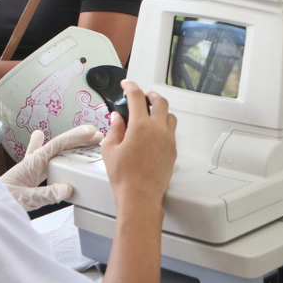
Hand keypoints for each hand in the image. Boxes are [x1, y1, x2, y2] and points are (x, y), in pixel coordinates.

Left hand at [0, 125, 102, 210]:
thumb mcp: (26, 199)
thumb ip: (46, 194)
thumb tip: (68, 188)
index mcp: (32, 163)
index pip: (58, 145)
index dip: (75, 137)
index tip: (91, 132)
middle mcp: (32, 162)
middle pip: (59, 145)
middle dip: (77, 139)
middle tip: (95, 136)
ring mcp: (31, 168)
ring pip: (52, 150)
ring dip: (68, 144)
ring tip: (81, 138)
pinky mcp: (29, 176)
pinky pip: (43, 160)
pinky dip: (48, 151)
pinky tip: (42, 141)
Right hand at [100, 80, 176, 212]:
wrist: (140, 197)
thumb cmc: (125, 177)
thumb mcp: (110, 149)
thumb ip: (114, 129)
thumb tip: (117, 119)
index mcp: (141, 126)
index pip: (137, 97)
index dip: (130, 87)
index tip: (126, 85)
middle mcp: (158, 130)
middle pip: (160, 101)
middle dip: (150, 95)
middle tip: (142, 95)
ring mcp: (168, 140)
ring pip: (170, 116)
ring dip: (161, 110)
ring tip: (151, 113)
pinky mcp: (173, 151)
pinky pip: (172, 131)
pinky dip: (164, 126)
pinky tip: (155, 132)